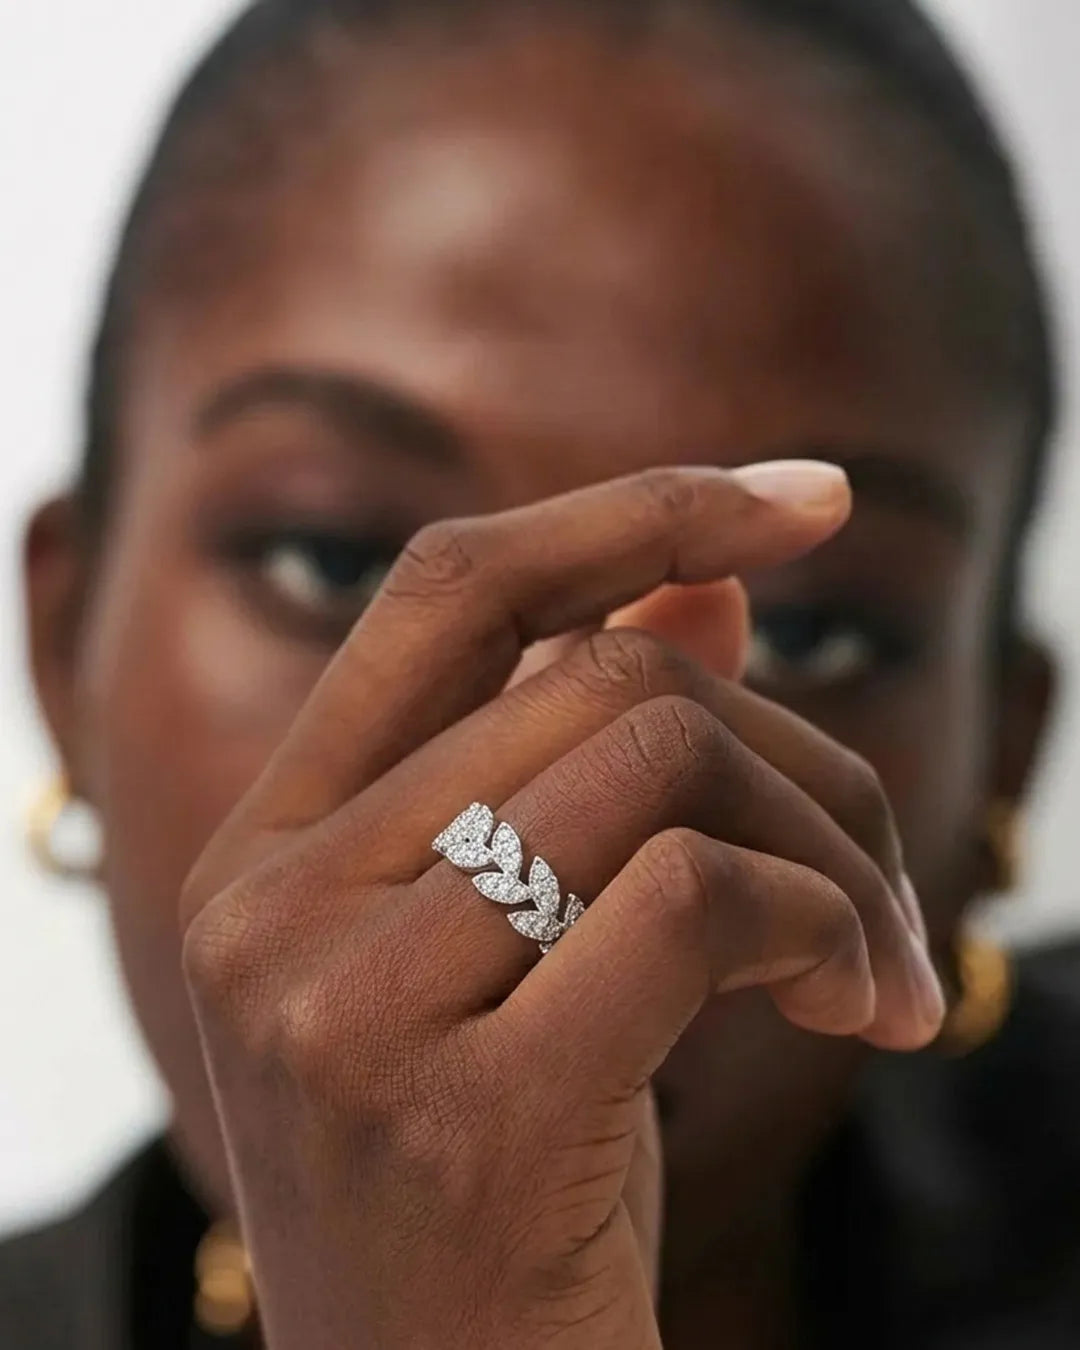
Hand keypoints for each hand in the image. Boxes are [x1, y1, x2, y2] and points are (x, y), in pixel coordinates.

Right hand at [180, 465, 943, 1349]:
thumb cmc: (496, 1193)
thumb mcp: (526, 957)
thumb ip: (589, 750)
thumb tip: (709, 583)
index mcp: (267, 849)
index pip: (448, 588)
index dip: (630, 511)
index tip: (806, 499)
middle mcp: (271, 907)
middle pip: (602, 676)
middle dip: (796, 752)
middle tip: (878, 876)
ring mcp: (342, 1007)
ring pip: (659, 758)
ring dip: (830, 849)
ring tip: (875, 964)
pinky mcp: (458, 1115)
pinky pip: (698, 898)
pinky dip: (823, 927)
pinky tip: (856, 1009)